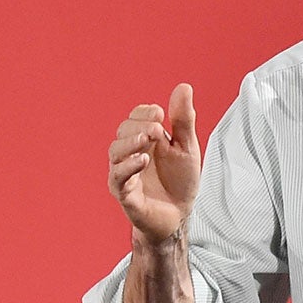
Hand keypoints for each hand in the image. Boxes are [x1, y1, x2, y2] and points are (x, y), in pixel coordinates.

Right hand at [108, 83, 201, 244]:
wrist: (179, 216)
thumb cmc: (180, 182)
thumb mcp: (186, 147)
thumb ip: (183, 119)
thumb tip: (183, 87)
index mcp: (144, 140)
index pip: (134, 116)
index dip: (144, 112)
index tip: (160, 114)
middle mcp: (130, 154)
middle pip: (123, 130)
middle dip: (140, 125)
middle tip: (159, 131)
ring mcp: (125, 173)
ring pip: (115, 151)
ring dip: (131, 142)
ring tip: (148, 140)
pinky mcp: (124, 193)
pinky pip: (118, 176)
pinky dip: (128, 166)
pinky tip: (143, 160)